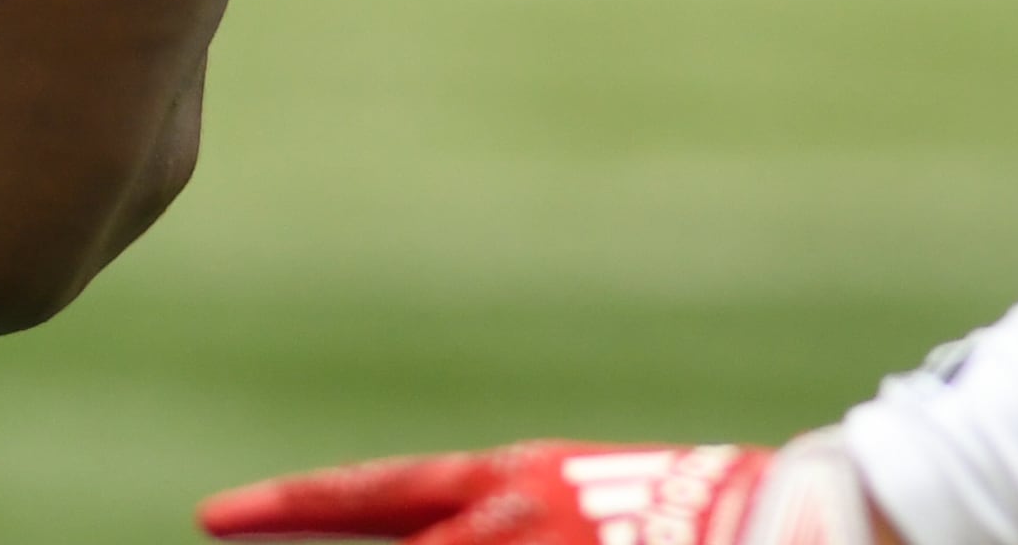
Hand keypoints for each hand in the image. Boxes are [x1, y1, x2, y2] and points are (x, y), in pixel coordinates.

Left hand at [199, 436, 879, 544]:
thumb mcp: (582, 500)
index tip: (212, 518)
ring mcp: (553, 543)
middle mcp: (520, 515)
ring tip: (255, 540)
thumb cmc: (692, 506)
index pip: (378, 494)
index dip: (294, 510)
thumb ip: (502, 519)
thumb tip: (412, 534)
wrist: (804, 512)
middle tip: (215, 536)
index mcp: (518, 478)